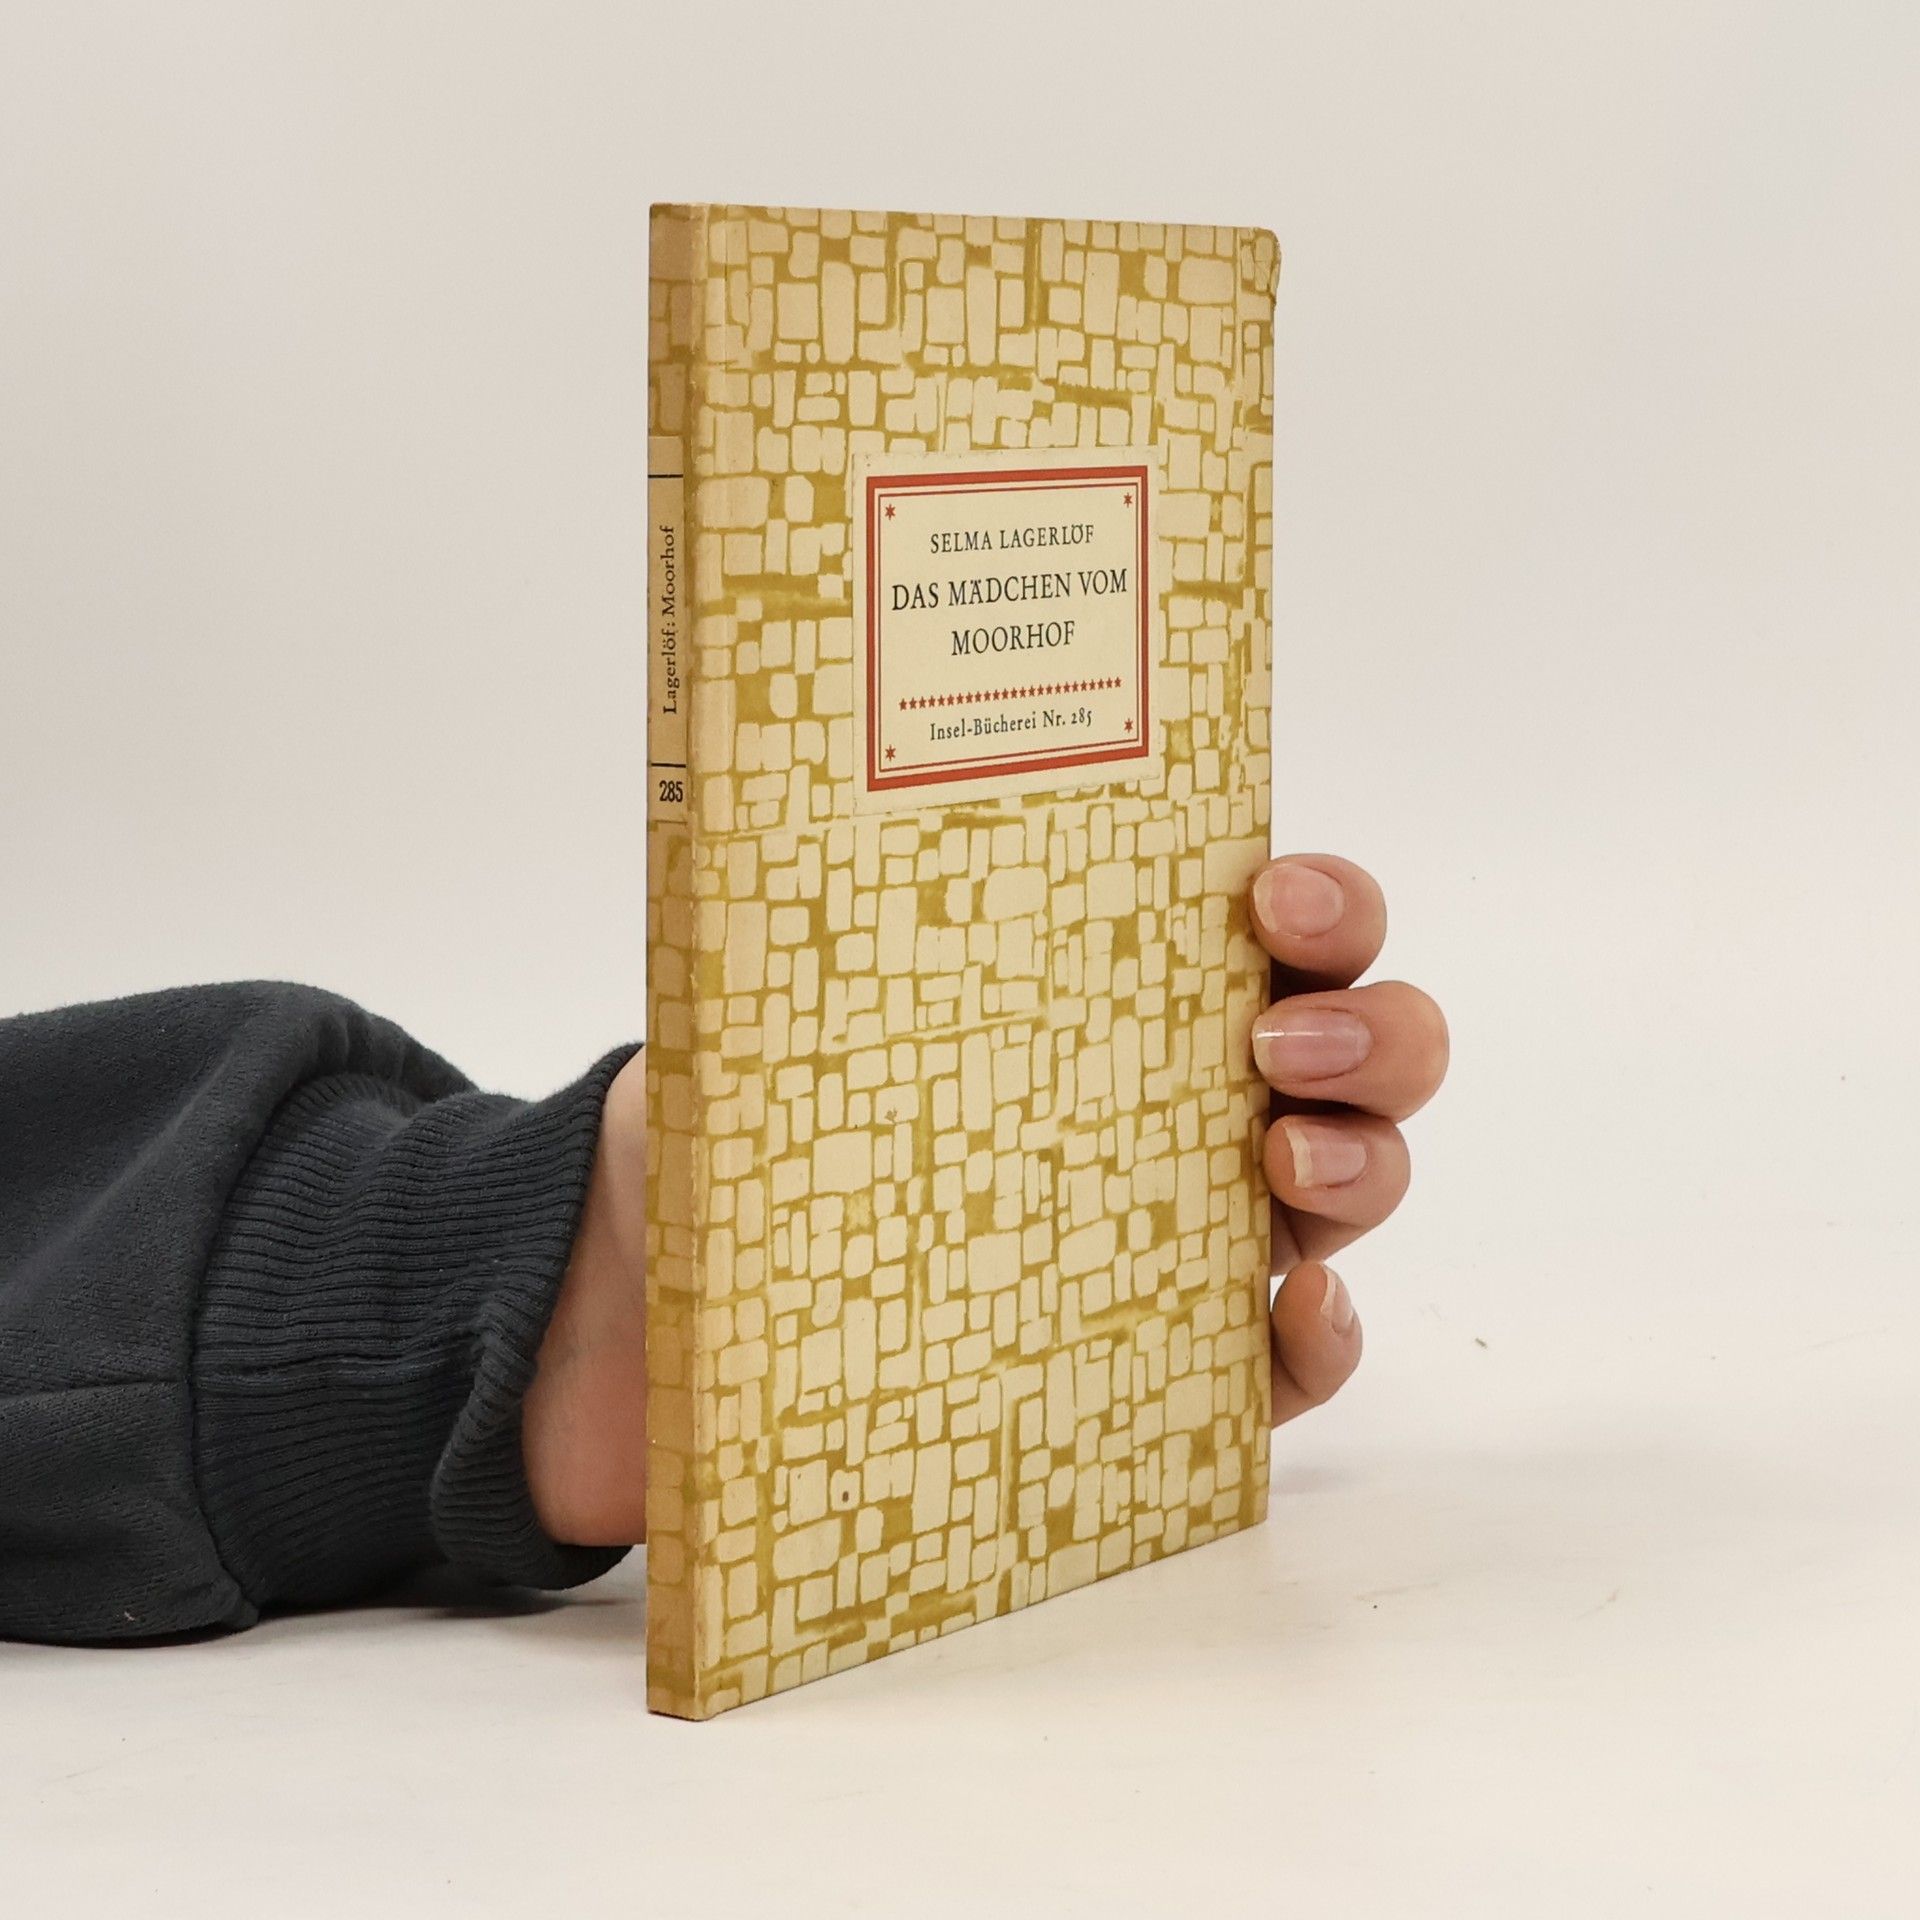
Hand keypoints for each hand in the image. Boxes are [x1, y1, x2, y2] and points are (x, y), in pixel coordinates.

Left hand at [523, 851, 1448, 1541]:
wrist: (646, 1316)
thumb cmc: (728, 1135)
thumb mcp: (760, 1009)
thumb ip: (815, 928)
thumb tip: (788, 827)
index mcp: (1109, 991)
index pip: (1274, 926)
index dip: (1323, 902)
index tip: (1270, 896)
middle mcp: (1173, 1101)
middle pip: (1360, 1051)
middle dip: (1372, 1033)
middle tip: (1281, 1044)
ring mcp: (1179, 1237)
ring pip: (1351, 1192)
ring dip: (1363, 1166)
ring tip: (1280, 1166)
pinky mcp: (1156, 1373)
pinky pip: (1283, 1368)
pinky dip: (1320, 1343)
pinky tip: (1296, 1314)